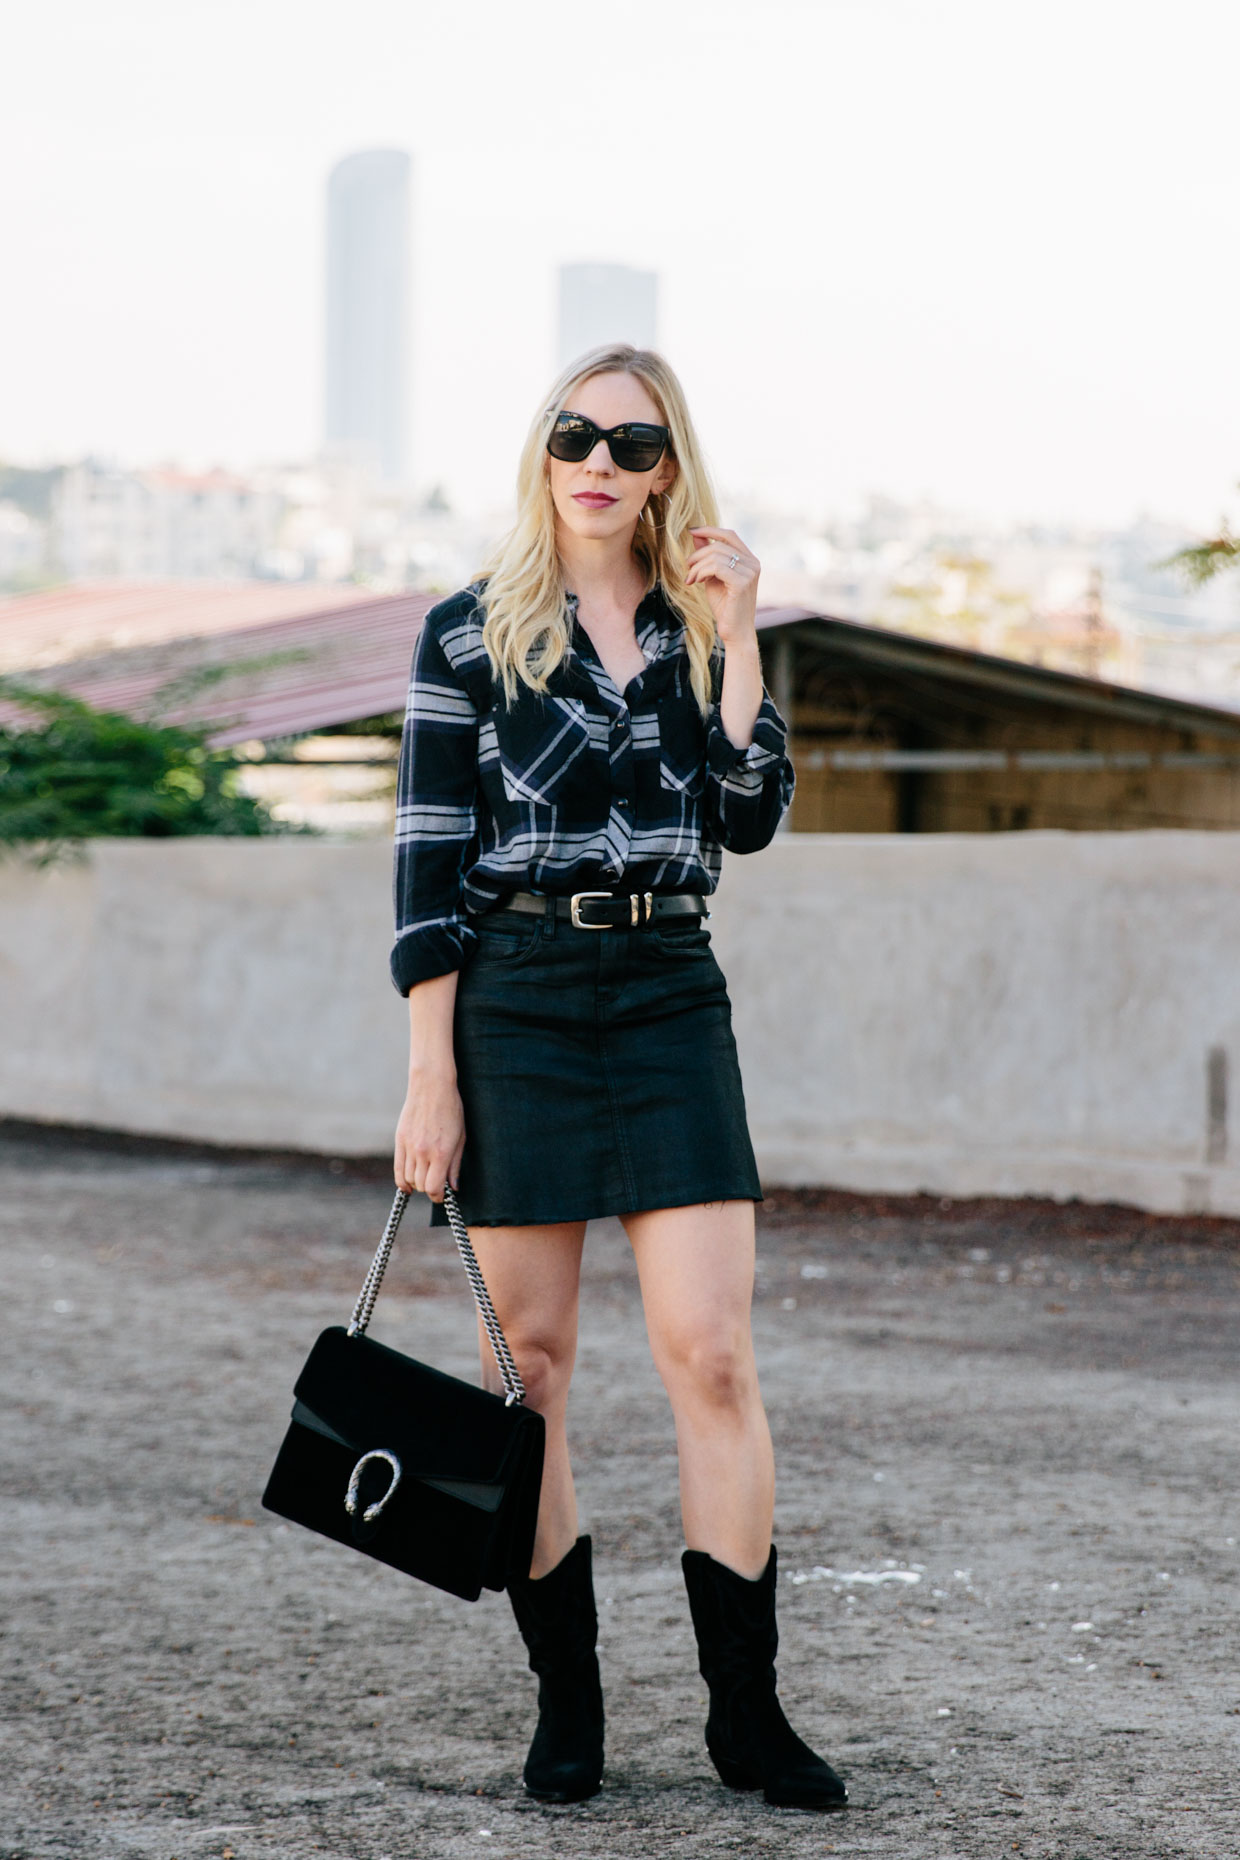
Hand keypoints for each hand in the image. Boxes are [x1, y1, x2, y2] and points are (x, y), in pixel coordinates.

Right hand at [394, 1069, 465, 1202]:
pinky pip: (398, 1169)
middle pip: (421, 1185)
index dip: (438, 1196)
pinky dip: (402, 1181)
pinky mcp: (399, 1140)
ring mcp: (409, 1146)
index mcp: (441, 1152)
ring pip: (409, 1179)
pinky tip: (407, 1185)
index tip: (442, 1195)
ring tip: (426, 1177)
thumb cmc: (451, 1109)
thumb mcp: (460, 1137)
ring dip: (418, 1183)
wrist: (431, 1086)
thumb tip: (453, 1187)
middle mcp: (423, 1152)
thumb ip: (455, 1165)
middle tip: (436, 1185)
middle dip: (429, 1189)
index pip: (434, 1187)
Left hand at [685, 527, 760, 651]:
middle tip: (687, 568)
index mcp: (749, 559)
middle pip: (719, 544)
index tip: (691, 531)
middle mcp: (753, 563)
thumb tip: (696, 536)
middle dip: (698, 554)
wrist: (735, 632)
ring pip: (716, 555)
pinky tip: (696, 581)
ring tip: (691, 579)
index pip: (729, 535)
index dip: (710, 529)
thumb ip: (707, 557)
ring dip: (697, 566)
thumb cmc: (725, 607)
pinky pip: (716, 567)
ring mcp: (750, 572)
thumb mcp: (713, 577)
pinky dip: (702, 572)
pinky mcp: (742, 582)